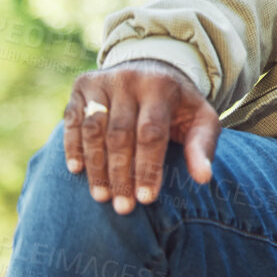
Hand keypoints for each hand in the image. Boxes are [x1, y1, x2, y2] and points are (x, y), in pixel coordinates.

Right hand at [63, 59, 219, 214]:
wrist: (152, 70)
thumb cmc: (179, 105)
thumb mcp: (200, 119)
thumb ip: (202, 146)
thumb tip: (204, 178)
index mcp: (161, 86)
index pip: (151, 132)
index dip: (148, 168)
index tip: (146, 199)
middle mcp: (130, 79)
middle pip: (120, 134)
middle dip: (121, 175)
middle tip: (123, 207)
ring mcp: (103, 81)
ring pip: (93, 129)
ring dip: (96, 167)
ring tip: (102, 197)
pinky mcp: (82, 85)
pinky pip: (72, 120)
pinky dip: (73, 146)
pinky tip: (76, 170)